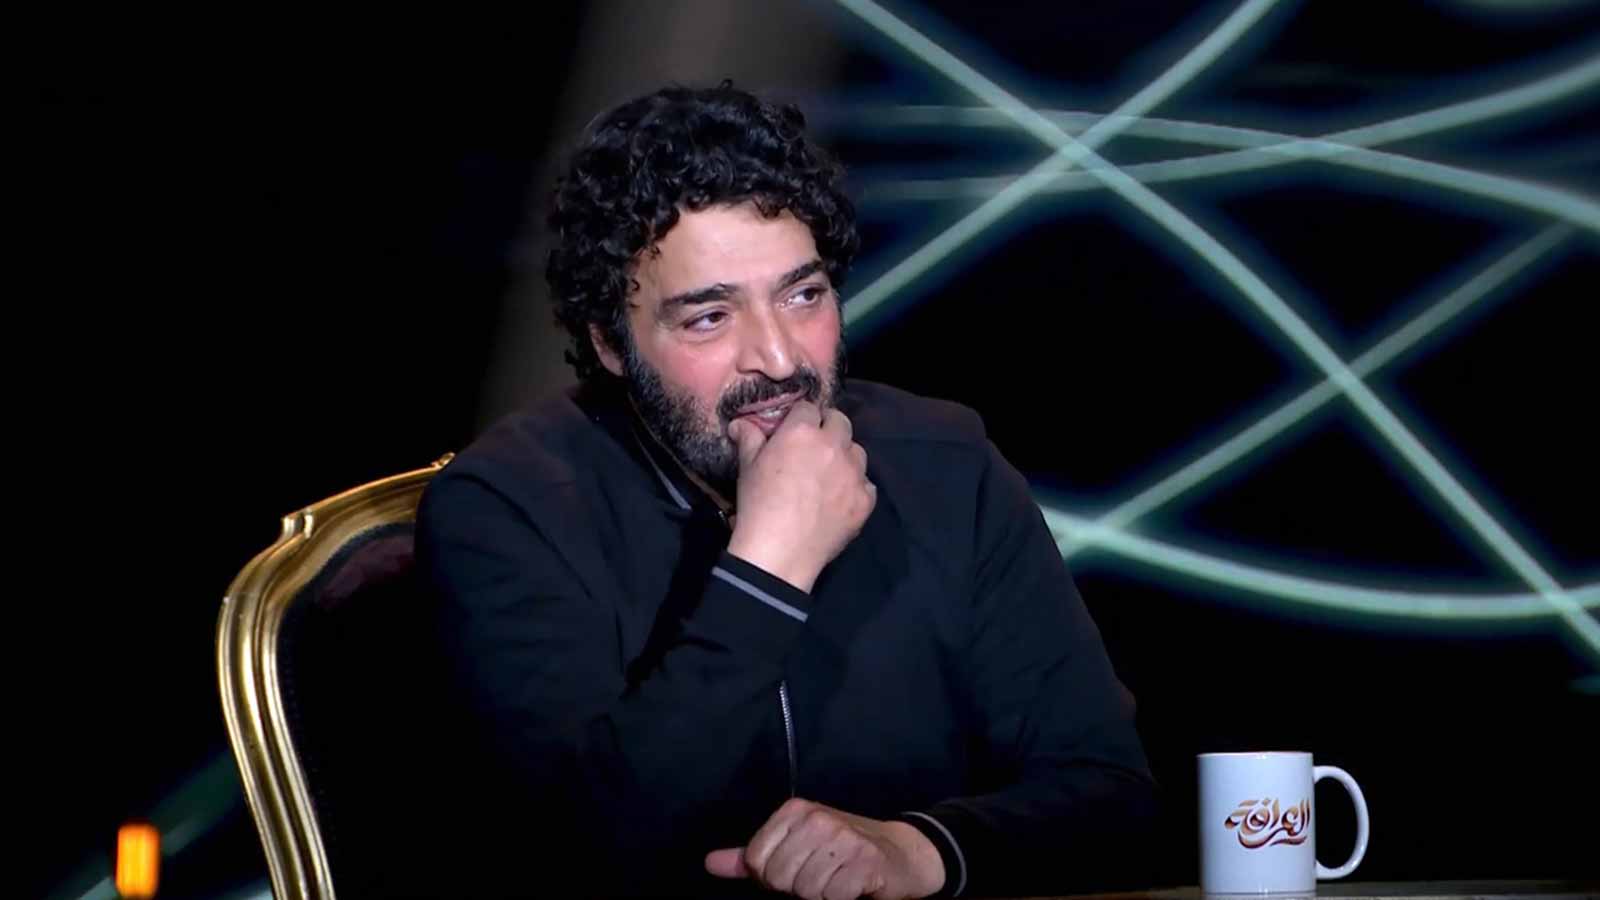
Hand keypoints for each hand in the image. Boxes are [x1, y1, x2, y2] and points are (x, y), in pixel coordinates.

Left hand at [705, 798, 943, 899]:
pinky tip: (854, 886)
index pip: (757, 862)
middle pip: (779, 879)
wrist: (900, 855)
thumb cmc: (840, 853)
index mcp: (793, 811)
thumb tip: (710, 863)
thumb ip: (752, 858)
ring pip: (806, 891)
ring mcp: (842, 837)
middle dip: (798, 889)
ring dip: (822, 895)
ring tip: (838, 880)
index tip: (799, 870)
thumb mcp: (793, 848)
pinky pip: (833, 897)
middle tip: (823, 876)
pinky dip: (842, 899)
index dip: (773, 879)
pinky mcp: (865, 860)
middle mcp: (816, 818)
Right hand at [725, 401, 874, 592]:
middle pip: (840, 421)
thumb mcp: (748, 467)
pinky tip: (839, 499)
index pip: (809, 408)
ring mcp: (854, 473)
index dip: (801, 418)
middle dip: (829, 428)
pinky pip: (866, 484)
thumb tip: (739, 423)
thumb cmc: (758, 505)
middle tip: (815, 447)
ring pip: (857, 452)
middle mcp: (834, 446)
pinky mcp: (865, 500)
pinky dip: (855, 487)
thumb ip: (749, 439)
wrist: (779, 552)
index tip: (795, 431)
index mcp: (803, 432)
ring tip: (829, 474)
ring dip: (845, 456)